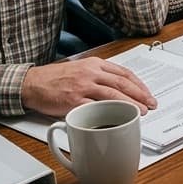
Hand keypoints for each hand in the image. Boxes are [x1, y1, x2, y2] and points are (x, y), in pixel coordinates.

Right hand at [21, 56, 156, 116]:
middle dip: (140, 95)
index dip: (139, 84)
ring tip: (141, 112)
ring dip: (130, 104)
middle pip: (122, 83)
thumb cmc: (55, 79)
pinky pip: (94, 108)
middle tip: (151, 104)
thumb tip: (119, 88)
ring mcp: (82, 86)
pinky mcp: (73, 101)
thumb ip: (98, 76)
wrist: (31, 83)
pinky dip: (108, 114)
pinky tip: (117, 119)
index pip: (123, 73)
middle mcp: (90, 73)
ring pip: (113, 95)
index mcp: (94, 64)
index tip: (148, 94)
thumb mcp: (80, 69)